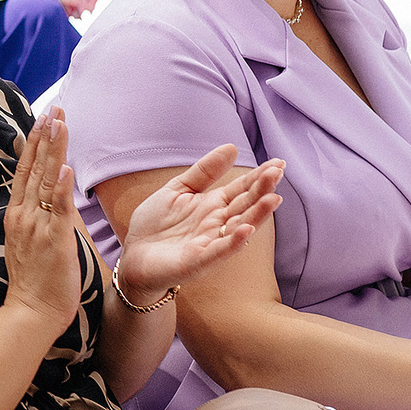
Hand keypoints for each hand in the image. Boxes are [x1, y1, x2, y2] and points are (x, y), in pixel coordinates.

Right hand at [0, 107, 83, 333]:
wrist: (31, 311)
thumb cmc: (35, 282)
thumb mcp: (29, 241)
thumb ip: (36, 217)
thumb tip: (46, 198)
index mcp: (18, 214)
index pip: (26, 171)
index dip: (34, 143)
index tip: (43, 118)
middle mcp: (24, 215)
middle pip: (34, 168)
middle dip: (45, 136)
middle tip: (53, 108)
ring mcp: (37, 226)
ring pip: (46, 181)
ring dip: (54, 151)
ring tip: (59, 124)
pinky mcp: (54, 240)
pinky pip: (58, 210)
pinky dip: (61, 187)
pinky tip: (66, 167)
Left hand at [114, 145, 278, 299]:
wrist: (133, 256)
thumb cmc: (155, 223)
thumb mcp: (178, 189)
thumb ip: (204, 172)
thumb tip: (232, 147)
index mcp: (213, 205)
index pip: (242, 189)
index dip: (259, 177)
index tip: (278, 163)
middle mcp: (217, 224)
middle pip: (245, 205)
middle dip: (262, 190)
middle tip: (278, 173)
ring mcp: (210, 243)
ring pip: (239, 227)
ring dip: (257, 214)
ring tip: (273, 199)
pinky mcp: (198, 262)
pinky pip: (220, 251)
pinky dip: (233, 242)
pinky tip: (246, 230)